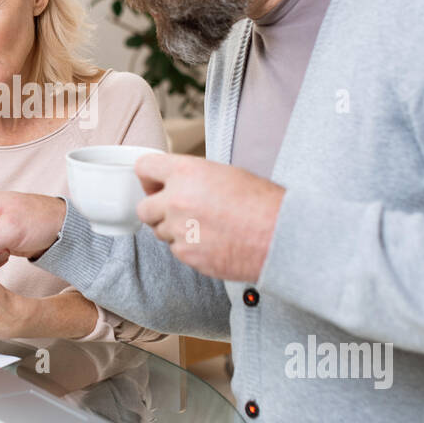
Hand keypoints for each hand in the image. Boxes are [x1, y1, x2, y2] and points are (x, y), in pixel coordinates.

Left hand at [134, 153, 284, 281]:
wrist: (280, 235)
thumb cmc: (261, 202)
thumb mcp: (224, 173)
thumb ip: (192, 177)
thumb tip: (176, 184)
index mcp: (185, 172)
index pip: (144, 168)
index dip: (149, 178)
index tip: (155, 185)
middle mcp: (176, 200)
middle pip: (144, 208)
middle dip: (157, 210)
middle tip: (178, 211)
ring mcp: (179, 230)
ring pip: (160, 232)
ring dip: (174, 230)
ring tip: (205, 227)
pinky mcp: (187, 254)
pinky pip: (177, 250)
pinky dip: (190, 247)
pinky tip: (212, 241)